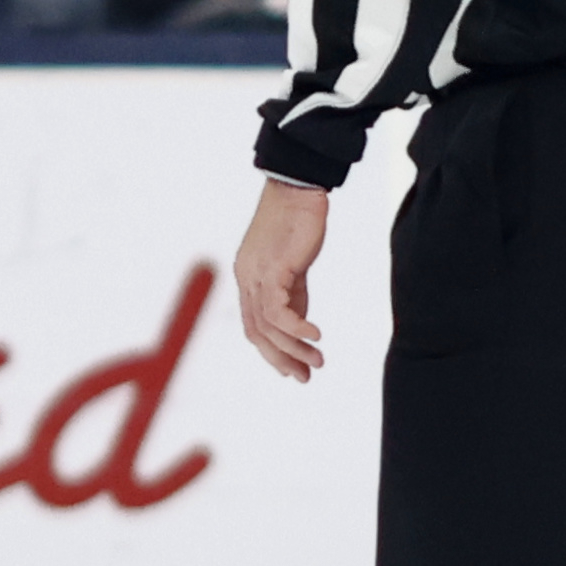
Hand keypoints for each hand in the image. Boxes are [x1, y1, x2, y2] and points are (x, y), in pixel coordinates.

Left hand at [233, 178, 328, 381]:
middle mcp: (246, 280)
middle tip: (306, 376)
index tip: (294, 369)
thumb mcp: (294, 266)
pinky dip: (296, 328)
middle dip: (281, 359)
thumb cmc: (297, 222)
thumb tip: (301, 326)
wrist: (298, 189)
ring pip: (268, 326)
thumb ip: (295, 295)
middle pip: (256, 333)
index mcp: (248, 280)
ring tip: (318, 361)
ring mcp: (256, 275)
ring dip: (294, 349)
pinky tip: (316, 336)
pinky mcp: (273, 269)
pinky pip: (278, 310)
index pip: (254, 326)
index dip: (272, 352)